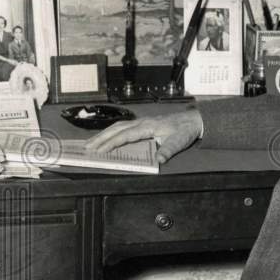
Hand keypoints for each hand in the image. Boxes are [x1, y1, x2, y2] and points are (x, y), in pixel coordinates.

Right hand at [85, 108, 202, 163]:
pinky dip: (112, 132)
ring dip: (104, 134)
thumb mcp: (179, 142)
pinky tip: (106, 137)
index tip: (100, 150)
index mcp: (148, 126)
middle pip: (116, 129)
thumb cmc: (185, 131)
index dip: (111, 143)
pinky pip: (123, 127)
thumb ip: (168, 150)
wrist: (192, 120)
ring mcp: (142, 122)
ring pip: (118, 126)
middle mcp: (142, 122)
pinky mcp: (143, 124)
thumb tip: (159, 159)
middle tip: (87, 147)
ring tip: (91, 143)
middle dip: (101, 138)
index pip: (125, 135)